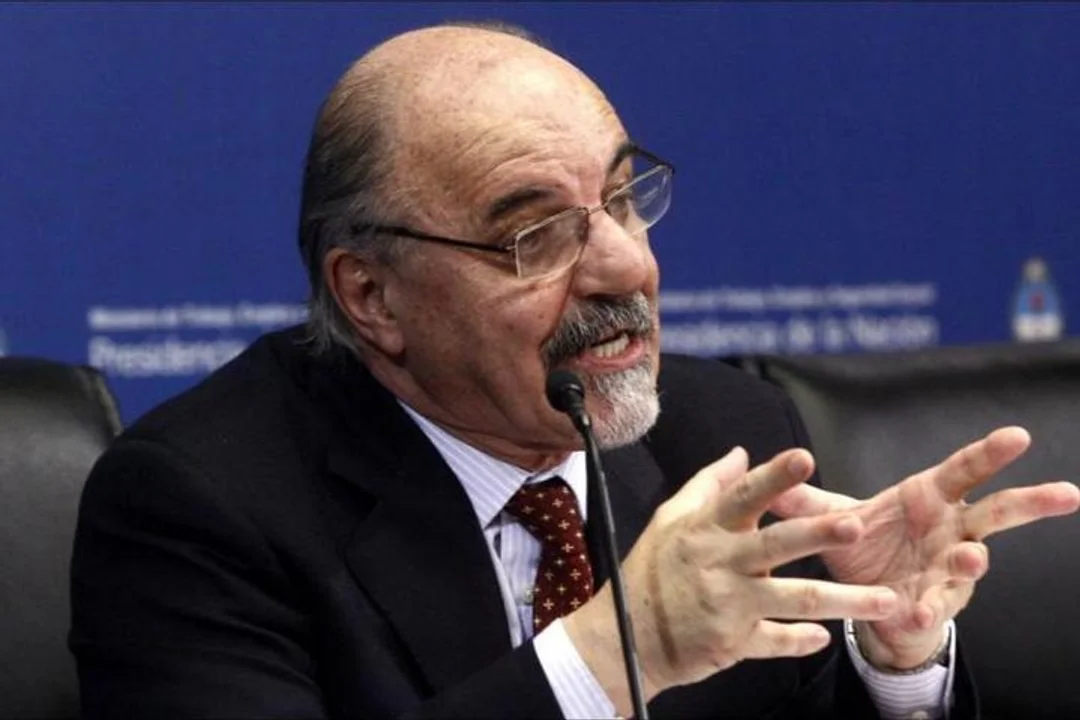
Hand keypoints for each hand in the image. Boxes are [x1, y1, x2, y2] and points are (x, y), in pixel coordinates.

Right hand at [564, 446, 897, 714]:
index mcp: (706, 529)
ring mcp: (728, 605)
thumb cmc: (651, 571)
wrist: (626, 636)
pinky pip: (777, 642)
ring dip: (845, 602)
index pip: (743, 496)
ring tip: (887, 601)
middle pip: (776, 545)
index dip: (774, 477)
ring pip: (794, 600)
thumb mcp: (670, 520)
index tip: (805, 458)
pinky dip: (801, 641)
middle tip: (857, 527)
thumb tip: (741, 454)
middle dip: (818, 535)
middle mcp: (719, 564)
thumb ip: (708, 485)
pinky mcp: (733, 642)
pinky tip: (826, 638)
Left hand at [769, 427, 1079, 668]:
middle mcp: (949, 531)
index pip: (962, 470)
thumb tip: (771, 468)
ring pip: (974, 562)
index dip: (988, 453)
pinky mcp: (935, 604)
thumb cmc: (864, 549)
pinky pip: (936, 605)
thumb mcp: (836, 518)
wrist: (866, 602)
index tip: (1018, 436)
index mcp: (928, 499)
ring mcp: (948, 570)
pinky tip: (919, 609)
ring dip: (972, 560)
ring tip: (971, 558)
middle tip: (1066, 493)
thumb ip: (805, 495)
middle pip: (996, 512)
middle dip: (1030, 502)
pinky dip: (929, 608)